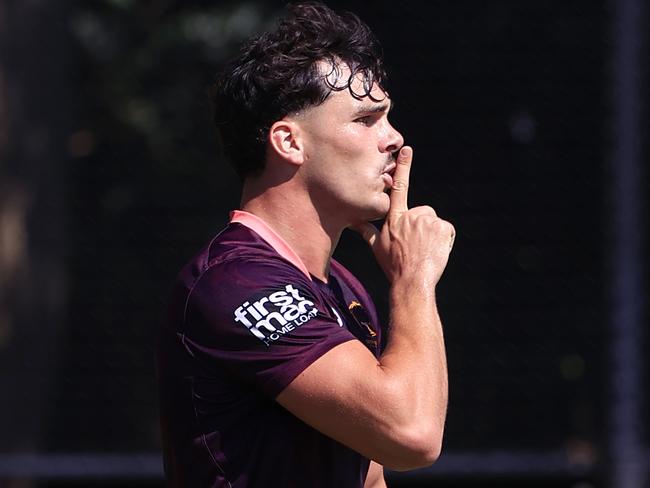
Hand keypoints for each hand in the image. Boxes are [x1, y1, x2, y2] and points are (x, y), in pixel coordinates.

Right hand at [351, 146, 454, 285]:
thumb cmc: (393, 266)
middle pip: (422, 214)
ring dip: (433, 235)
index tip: (406, 150)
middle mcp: (411, 215)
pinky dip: (444, 241)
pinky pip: (447, 231)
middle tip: (416, 247)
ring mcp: (427, 220)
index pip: (398, 188)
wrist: (412, 280)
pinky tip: (435, 252)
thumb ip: (364, 230)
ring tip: (425, 251)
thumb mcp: (376, 247)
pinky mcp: (443, 227)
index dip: (403, 168)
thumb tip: (350, 222)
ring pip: (434, 224)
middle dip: (422, 228)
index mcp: (395, 218)